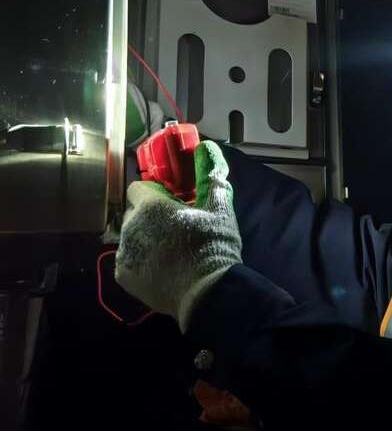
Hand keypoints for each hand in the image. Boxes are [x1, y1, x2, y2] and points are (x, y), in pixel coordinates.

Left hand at [115, 140, 241, 331]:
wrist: (206, 292)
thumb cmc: (213, 245)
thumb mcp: (219, 207)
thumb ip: (211, 175)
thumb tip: (208, 148)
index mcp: (150, 206)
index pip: (139, 187)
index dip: (156, 192)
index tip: (174, 202)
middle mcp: (129, 226)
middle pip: (134, 212)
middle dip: (150, 215)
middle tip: (176, 226)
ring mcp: (124, 252)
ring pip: (130, 236)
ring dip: (145, 237)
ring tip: (171, 250)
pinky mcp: (123, 276)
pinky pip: (129, 259)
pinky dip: (141, 260)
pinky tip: (162, 266)